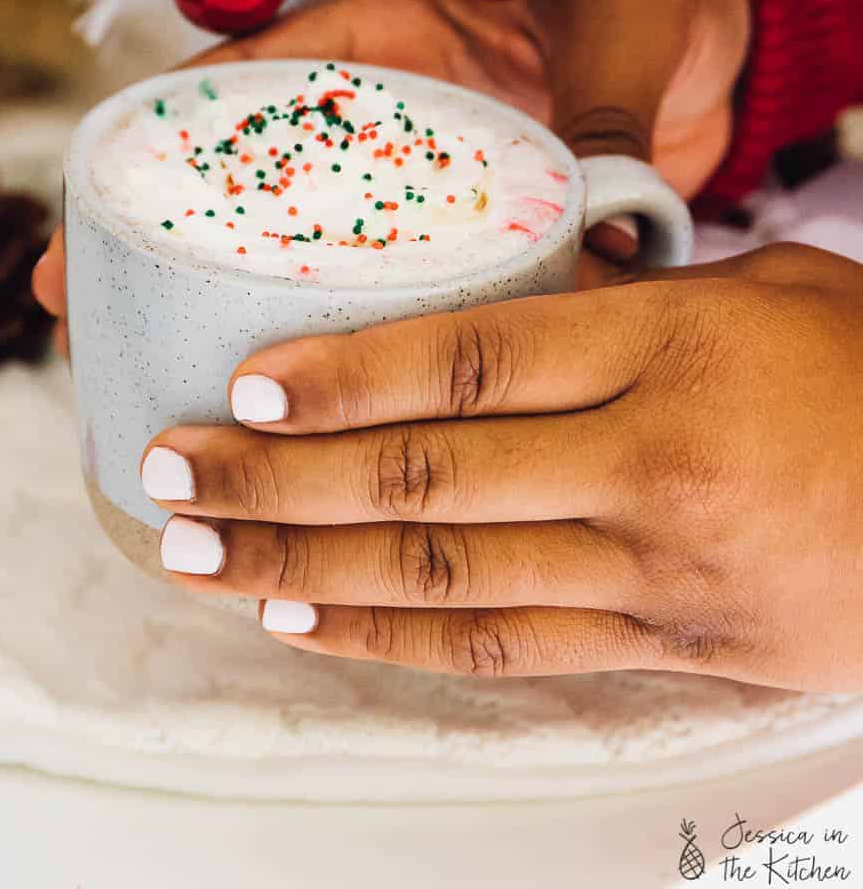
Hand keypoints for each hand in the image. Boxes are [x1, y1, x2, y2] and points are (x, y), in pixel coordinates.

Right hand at [33, 0, 749, 344]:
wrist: (709, 26)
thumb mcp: (612, 31)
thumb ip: (602, 113)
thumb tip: (612, 235)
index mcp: (387, 41)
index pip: (247, 85)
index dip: (153, 149)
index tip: (80, 215)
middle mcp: (381, 123)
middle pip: (245, 183)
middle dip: (157, 247)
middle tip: (73, 318)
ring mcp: (418, 186)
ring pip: (306, 254)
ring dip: (237, 314)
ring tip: (167, 394)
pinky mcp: (473, 240)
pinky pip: (402, 302)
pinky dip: (366, 356)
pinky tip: (323, 424)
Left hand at [141, 244, 862, 691]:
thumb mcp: (767, 286)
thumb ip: (626, 290)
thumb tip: (495, 284)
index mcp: (672, 348)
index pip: (475, 362)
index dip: (347, 377)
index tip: (242, 382)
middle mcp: (650, 465)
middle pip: (430, 478)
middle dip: (279, 482)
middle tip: (168, 474)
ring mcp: (657, 574)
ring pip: (449, 578)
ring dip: (305, 572)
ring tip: (200, 557)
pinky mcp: (672, 651)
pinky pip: (511, 648)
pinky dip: (399, 640)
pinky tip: (309, 625)